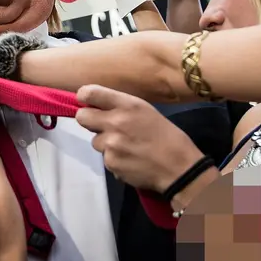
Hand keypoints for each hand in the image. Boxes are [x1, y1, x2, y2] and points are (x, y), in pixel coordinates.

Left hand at [75, 85, 205, 193]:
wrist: (179, 167)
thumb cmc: (166, 136)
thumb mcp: (146, 111)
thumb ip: (121, 107)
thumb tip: (97, 106)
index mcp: (127, 105)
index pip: (89, 93)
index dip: (84, 97)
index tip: (86, 102)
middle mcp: (115, 122)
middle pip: (82, 117)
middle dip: (89, 120)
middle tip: (102, 126)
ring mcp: (110, 144)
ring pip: (95, 141)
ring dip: (106, 144)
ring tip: (127, 147)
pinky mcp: (110, 163)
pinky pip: (105, 158)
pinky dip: (115, 159)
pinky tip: (130, 160)